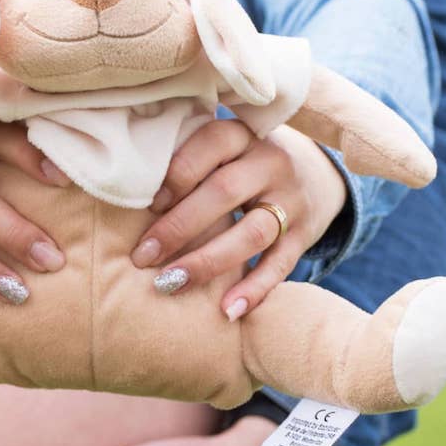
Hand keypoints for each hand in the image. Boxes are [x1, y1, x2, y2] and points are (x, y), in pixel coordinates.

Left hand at [132, 121, 347, 317]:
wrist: (317, 173)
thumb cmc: (244, 161)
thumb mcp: (225, 147)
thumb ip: (190, 159)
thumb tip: (129, 191)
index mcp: (243, 134)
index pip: (209, 145)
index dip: (176, 175)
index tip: (147, 205)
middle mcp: (271, 162)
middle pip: (223, 192)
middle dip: (178, 227)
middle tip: (142, 256)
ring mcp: (291, 199)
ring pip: (251, 232)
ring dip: (207, 262)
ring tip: (170, 284)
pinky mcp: (304, 234)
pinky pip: (280, 265)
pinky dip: (254, 290)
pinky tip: (227, 310)